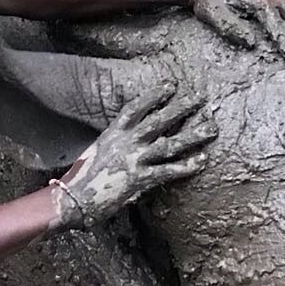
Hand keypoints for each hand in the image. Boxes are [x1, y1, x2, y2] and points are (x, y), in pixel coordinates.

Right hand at [49, 81, 215, 230]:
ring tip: (211, 129)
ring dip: (192, 136)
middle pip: (159, 120)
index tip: (170, 85)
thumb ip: (116, 144)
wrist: (73, 199)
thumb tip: (132, 140)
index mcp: (113, 133)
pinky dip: (187, 166)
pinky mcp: (139, 179)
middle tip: (200, 98)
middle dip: (181, 108)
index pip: (136, 107)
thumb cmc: (82, 178)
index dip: (154, 95)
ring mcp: (133, 160)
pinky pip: (169, 170)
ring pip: (169, 144)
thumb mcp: (97, 152)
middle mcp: (125, 142)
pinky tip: (202, 161)